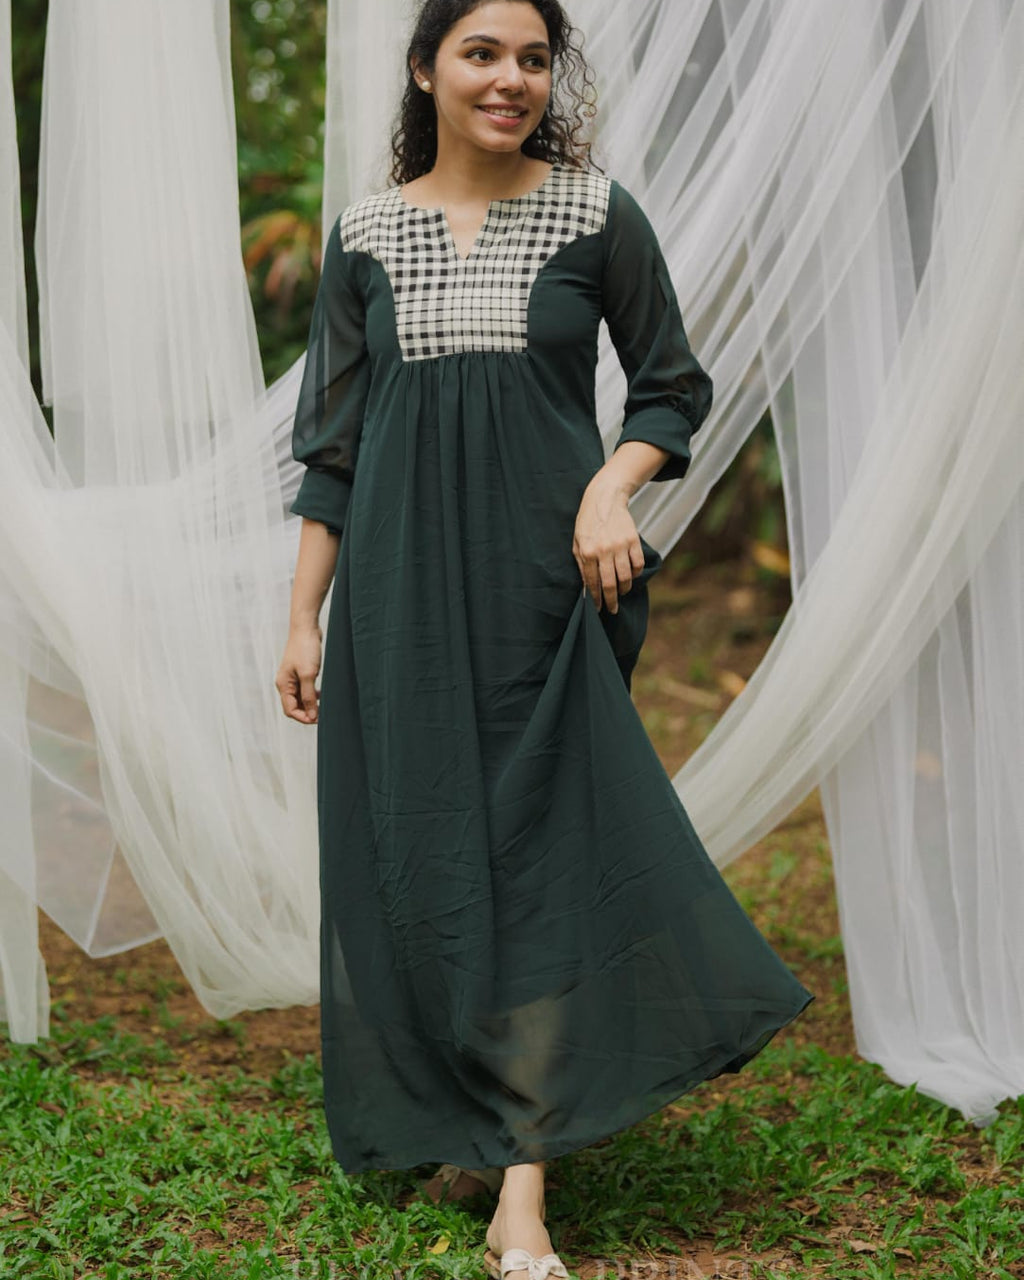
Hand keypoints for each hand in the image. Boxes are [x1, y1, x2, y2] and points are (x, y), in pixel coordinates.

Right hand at [276, 625, 322, 722]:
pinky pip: (305, 690)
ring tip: (324, 706)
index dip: (303, 718)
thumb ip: (309, 696)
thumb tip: (311, 715)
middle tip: (323, 715)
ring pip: (300, 698)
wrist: (306, 628)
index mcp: (283, 685)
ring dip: (310, 704)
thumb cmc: (305, 649)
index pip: (290, 710)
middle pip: (294, 706)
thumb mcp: (308, 674)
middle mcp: (285, 683)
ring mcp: (292, 678)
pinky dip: (312, 695)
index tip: (318, 720)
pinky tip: (321, 695)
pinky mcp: (300, 672)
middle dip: (307, 713)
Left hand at [573, 476, 644, 613]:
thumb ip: (582, 566)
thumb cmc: (588, 523)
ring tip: (621, 592)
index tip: (598, 608)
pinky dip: (635, 573)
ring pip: (625, 577)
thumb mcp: (577, 543)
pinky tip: (630, 575)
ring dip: (624, 589)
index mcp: (587, 552)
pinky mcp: (633, 540)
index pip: (592, 583)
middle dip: (611, 600)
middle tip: (612, 609)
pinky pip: (638, 564)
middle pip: (610, 584)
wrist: (605, 499)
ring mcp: (620, 545)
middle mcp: (604, 550)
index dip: (596, 599)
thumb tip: (587, 589)